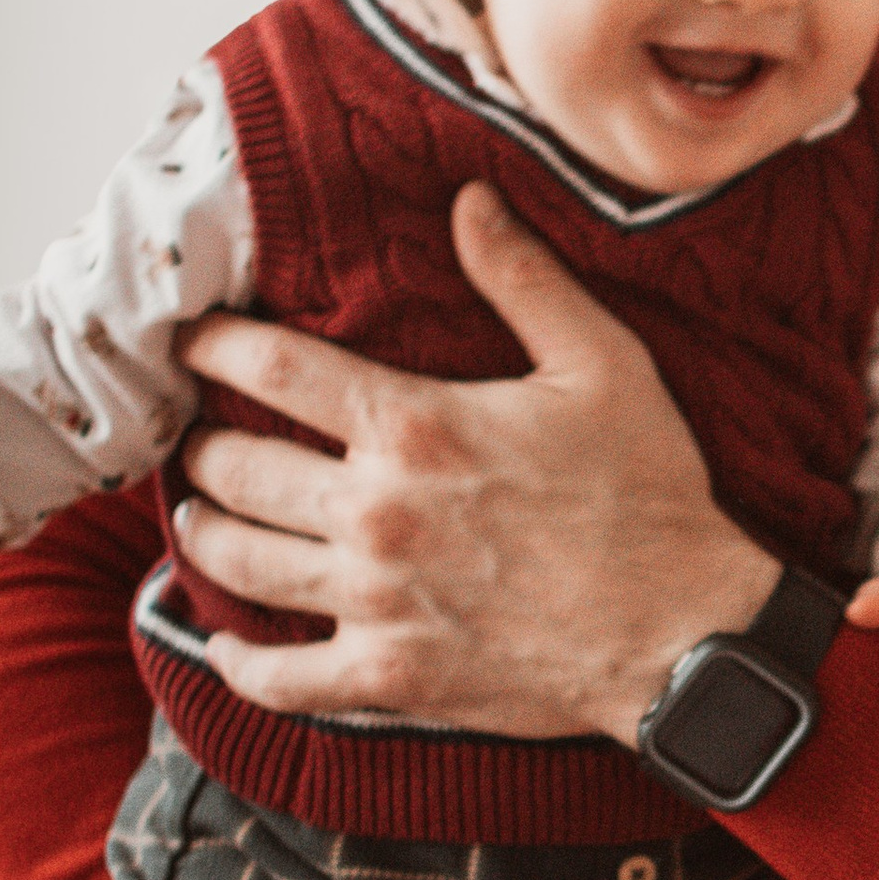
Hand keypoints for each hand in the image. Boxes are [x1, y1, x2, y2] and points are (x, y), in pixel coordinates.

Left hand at [172, 182, 779, 741]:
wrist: (684, 633)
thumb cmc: (649, 494)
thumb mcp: (604, 364)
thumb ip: (524, 280)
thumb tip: (468, 200)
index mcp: (417, 427)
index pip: (272, 369)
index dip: (215, 346)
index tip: (195, 339)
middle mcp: (376, 513)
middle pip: (235, 468)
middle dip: (202, 445)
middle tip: (199, 436)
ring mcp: (375, 602)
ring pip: (238, 563)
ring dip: (204, 534)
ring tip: (201, 515)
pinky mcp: (390, 675)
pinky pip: (279, 679)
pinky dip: (239, 661)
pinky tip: (230, 644)